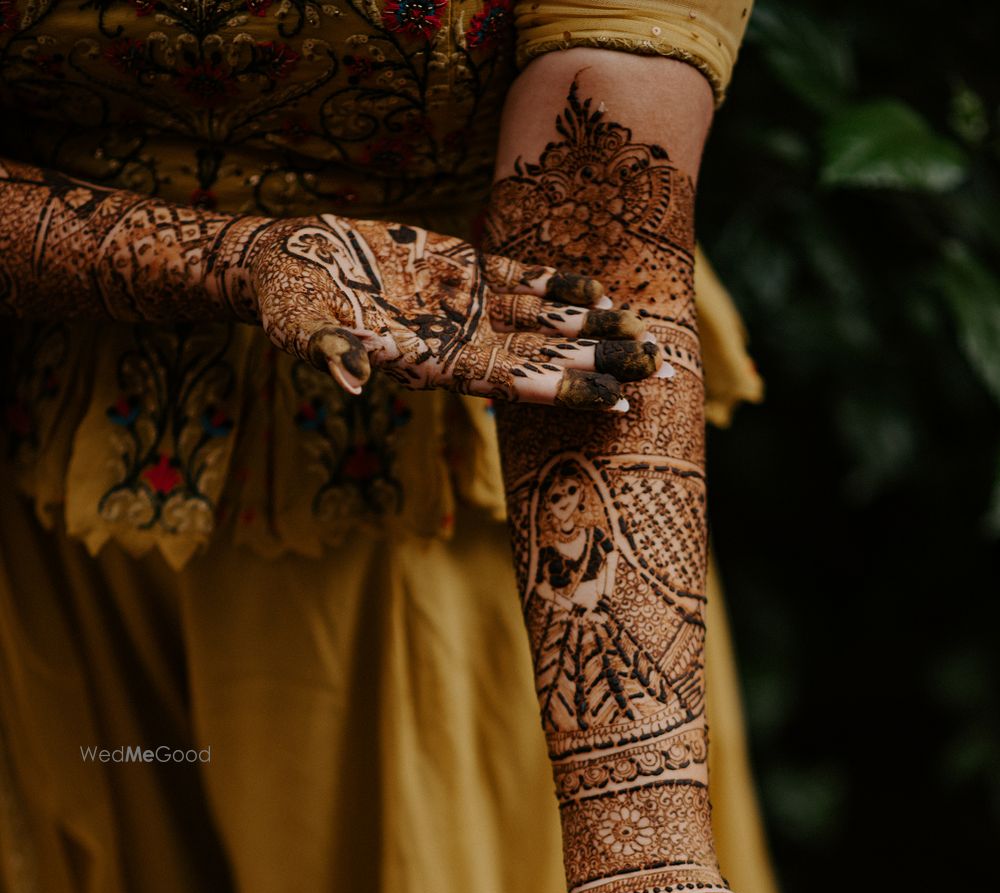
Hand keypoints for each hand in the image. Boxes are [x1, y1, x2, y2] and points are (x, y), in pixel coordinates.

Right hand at [239, 214, 666, 406]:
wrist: (285, 264)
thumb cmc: (288, 304)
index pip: (514, 386)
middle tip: (661, 373)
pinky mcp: (460, 271)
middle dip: (602, 367)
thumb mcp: (302, 329)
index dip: (566, 392)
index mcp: (433, 365)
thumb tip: (352, 377)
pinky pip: (521, 283)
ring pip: (544, 324)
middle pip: (545, 361)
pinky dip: (559, 288)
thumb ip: (332, 353)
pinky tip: (599, 291)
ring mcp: (464, 308)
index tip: (616, 403)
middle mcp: (459, 343)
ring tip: (647, 336)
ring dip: (594, 331)